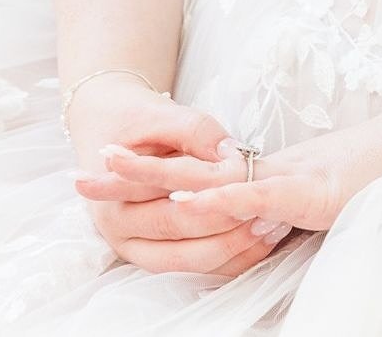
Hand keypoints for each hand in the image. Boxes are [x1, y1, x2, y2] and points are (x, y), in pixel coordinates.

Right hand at [67, 74, 290, 278]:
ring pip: (193, 262)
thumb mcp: (162, 114)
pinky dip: (230, 260)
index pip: (172, 207)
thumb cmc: (134, 119)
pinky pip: (198, 268)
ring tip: (274, 226)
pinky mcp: (157, 255)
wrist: (108, 127)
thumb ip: (196, 132)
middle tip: (272, 210)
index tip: (253, 186)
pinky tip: (262, 242)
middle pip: (183, 236)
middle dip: (231, 225)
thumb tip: (232, 157)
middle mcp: (120, 233)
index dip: (215, 199)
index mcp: (114, 200)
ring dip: (235, 248)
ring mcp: (137, 250)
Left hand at [77, 111, 381, 238]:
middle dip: (133, 175)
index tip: (105, 178)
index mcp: (267, 175)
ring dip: (158, 176)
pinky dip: (219, 199)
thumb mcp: (322, 197)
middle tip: (80, 174)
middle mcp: (268, 171)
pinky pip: (255, 194)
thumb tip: (258, 226)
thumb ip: (286, 208)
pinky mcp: (308, 190)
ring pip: (211, 177)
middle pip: (188, 172)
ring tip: (110, 171)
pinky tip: (185, 203)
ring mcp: (286, 178)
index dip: (152, 177)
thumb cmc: (380, 174)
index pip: (199, 177)